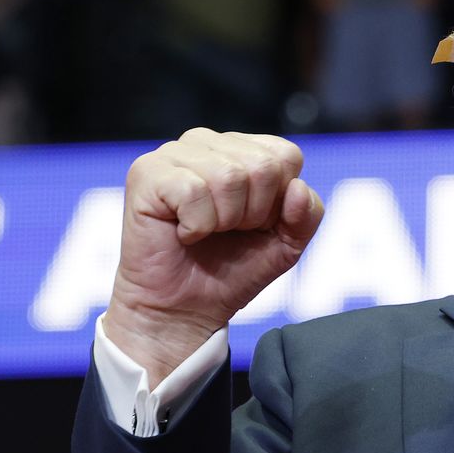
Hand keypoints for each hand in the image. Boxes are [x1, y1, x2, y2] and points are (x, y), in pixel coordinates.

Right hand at [102, 130, 324, 381]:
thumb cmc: (233, 270)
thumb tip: (297, 188)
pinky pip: (193, 190)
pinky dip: (196, 225)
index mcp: (243, 149)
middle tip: (226, 231)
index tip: (255, 224)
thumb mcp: (287, 243)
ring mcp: (174, 153)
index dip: (278, 202)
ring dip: (223, 220)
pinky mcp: (146, 172)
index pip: (285, 156)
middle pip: (262, 166)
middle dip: (252, 213)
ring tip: (204, 231)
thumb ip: (308, 214)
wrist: (185, 310)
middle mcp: (207, 142)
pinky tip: (183, 233)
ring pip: (229, 176)